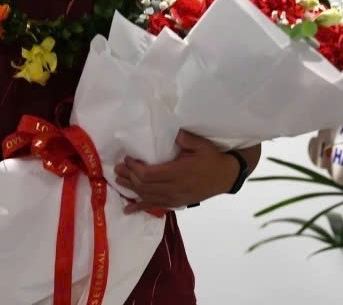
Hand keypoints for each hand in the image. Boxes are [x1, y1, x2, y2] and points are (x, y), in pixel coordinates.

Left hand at [115, 131, 238, 213]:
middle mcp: (174, 188)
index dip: (134, 168)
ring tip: (119, 180)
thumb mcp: (201, 145)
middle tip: (117, 168)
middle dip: (128, 176)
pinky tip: (128, 209)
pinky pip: (155, 206)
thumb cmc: (212, 158)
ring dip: (131, 188)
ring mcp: (174, 198)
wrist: (225, 176)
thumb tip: (172, 132)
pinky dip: (139, 207)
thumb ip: (185, 139)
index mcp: (178, 173)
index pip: (148, 174)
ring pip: (146, 196)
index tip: (127, 159)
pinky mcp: (176, 203)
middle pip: (144, 185)